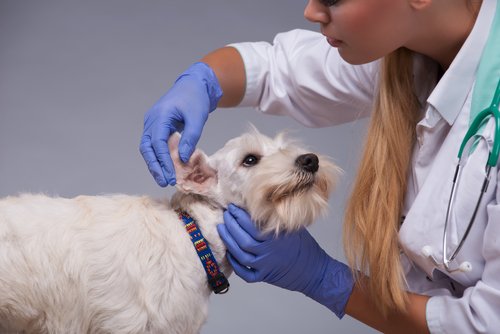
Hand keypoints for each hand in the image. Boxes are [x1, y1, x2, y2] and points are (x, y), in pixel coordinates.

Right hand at [140, 62, 221, 186]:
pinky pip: (155, 144)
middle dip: (155, 166)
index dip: (163, 161)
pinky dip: (160, 157)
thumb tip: (183, 159)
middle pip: (147, 148)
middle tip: (164, 182)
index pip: (157, 143)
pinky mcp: (157, 127)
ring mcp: (152, 123)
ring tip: (165, 179)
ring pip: (149, 148)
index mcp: (160, 116)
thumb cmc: (196, 99)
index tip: (171, 176)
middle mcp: (152, 120)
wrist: (194, 85)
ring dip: (156, 164)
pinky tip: (167, 168)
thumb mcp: (197, 119)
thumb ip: (190, 138)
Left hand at [217, 204, 353, 317]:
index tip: (232, 207)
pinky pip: (245, 273)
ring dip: (228, 241)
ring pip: (240, 255)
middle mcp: (268, 252)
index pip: (251, 225)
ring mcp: (265, 266)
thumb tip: (261, 205)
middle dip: (231, 226)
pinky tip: (230, 254)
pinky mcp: (264, 277)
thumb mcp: (293, 228)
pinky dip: (235, 264)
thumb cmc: (305, 247)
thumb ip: (276, 220)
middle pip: (242, 239)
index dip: (239, 216)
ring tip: (222, 229)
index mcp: (275, 238)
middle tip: (225, 215)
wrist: (315, 270)